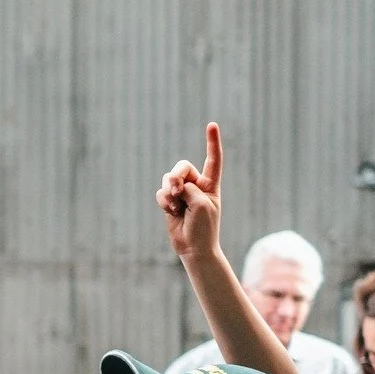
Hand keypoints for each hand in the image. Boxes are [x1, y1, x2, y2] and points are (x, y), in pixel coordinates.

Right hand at [157, 121, 224, 262]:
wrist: (194, 248)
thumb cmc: (204, 227)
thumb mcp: (201, 203)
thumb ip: (188, 188)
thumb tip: (172, 184)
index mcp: (211, 184)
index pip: (213, 159)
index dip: (212, 142)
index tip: (212, 125)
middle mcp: (196, 186)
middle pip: (182, 167)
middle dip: (176, 176)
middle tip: (177, 189)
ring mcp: (182, 194)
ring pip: (168, 180)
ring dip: (169, 191)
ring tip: (174, 205)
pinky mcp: (170, 203)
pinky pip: (161, 193)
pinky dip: (164, 201)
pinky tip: (170, 211)